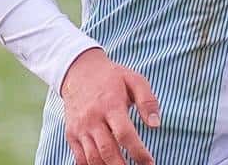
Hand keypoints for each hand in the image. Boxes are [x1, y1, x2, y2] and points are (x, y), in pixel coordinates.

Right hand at [59, 48, 160, 164]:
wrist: (79, 72)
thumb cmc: (112, 78)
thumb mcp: (134, 80)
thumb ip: (147, 101)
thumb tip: (156, 125)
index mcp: (110, 104)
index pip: (125, 134)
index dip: (138, 152)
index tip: (150, 162)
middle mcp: (93, 118)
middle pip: (107, 150)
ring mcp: (80, 128)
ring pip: (93, 158)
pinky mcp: (71, 134)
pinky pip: (80, 158)